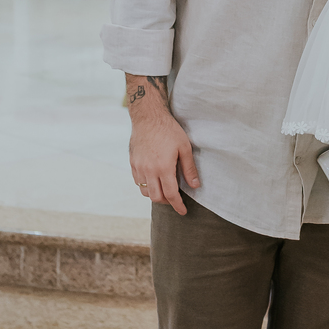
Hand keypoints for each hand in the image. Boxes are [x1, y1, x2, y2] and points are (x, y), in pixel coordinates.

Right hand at [126, 75, 199, 214]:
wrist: (148, 117)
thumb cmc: (169, 130)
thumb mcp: (185, 147)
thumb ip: (189, 168)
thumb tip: (195, 186)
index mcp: (163, 167)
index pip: (171, 195)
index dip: (177, 206)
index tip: (183, 211)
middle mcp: (149, 170)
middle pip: (156, 197)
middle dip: (167, 203)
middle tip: (175, 200)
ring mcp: (139, 167)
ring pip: (145, 192)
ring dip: (155, 195)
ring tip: (165, 190)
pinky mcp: (132, 163)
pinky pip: (138, 182)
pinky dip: (146, 186)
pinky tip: (154, 181)